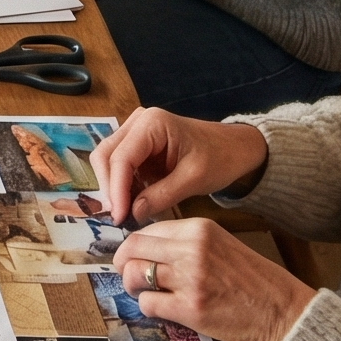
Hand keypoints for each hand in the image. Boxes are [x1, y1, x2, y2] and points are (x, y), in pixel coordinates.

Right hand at [92, 108, 270, 224]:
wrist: (235, 148)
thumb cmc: (220, 158)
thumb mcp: (194, 179)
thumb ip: (161, 196)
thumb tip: (132, 214)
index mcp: (151, 123)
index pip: (121, 158)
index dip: (116, 189)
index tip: (119, 217)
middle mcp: (137, 122)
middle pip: (106, 155)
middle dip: (110, 188)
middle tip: (119, 217)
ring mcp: (135, 132)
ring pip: (108, 161)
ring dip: (114, 188)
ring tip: (126, 213)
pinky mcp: (137, 146)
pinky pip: (120, 166)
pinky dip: (123, 186)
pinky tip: (133, 203)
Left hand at [110, 217, 315, 340]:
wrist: (285, 311)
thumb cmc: (254, 281)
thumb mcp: (220, 244)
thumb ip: (185, 242)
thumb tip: (146, 247)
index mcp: (199, 229)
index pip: (146, 229)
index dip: (133, 246)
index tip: (133, 256)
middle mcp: (192, 249)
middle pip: (133, 248)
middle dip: (123, 263)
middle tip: (128, 274)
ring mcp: (190, 279)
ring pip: (135, 274)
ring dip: (132, 285)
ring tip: (143, 292)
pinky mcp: (190, 309)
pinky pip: (148, 303)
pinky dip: (147, 307)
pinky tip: (161, 309)